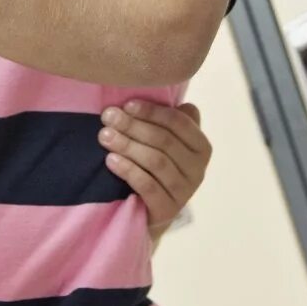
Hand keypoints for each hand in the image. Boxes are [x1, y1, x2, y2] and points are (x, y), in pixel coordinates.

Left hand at [99, 101, 211, 237]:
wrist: (150, 212)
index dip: (152, 112)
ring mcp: (185, 191)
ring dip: (128, 146)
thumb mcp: (166, 143)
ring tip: (105, 136)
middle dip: (134, 126)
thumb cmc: (156, 168)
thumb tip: (161, 93)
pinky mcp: (168, 210)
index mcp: (201, 146)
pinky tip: (111, 160)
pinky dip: (128, 170)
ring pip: (156, 162)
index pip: (179, 122)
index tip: (127, 104)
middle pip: (165, 141)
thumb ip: (167, 120)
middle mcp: (198, 169)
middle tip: (108, 117)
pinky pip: (148, 186)